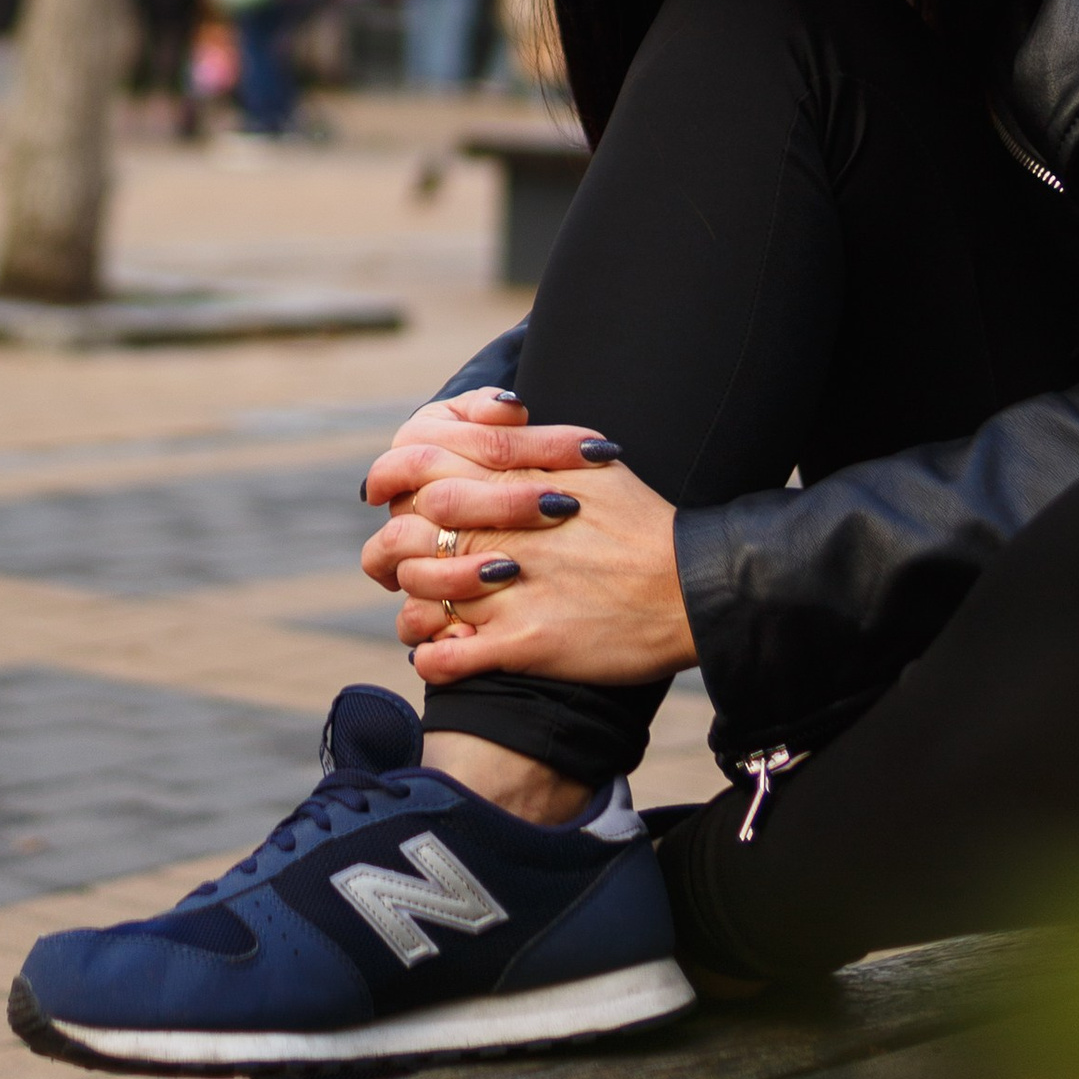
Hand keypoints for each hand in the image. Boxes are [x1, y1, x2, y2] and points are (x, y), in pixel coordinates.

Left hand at [361, 443, 694, 688]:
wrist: (691, 589)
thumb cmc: (643, 525)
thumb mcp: (589, 464)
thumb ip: (528, 445)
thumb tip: (489, 420)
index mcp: (516, 480)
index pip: (421, 461)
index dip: (391, 476)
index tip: (387, 496)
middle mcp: (505, 530)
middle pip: (408, 528)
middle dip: (395, 547)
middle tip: (400, 562)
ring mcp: (513, 589)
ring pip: (420, 591)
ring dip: (413, 604)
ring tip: (425, 612)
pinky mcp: (527, 643)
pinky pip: (448, 656)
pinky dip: (432, 658)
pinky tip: (438, 655)